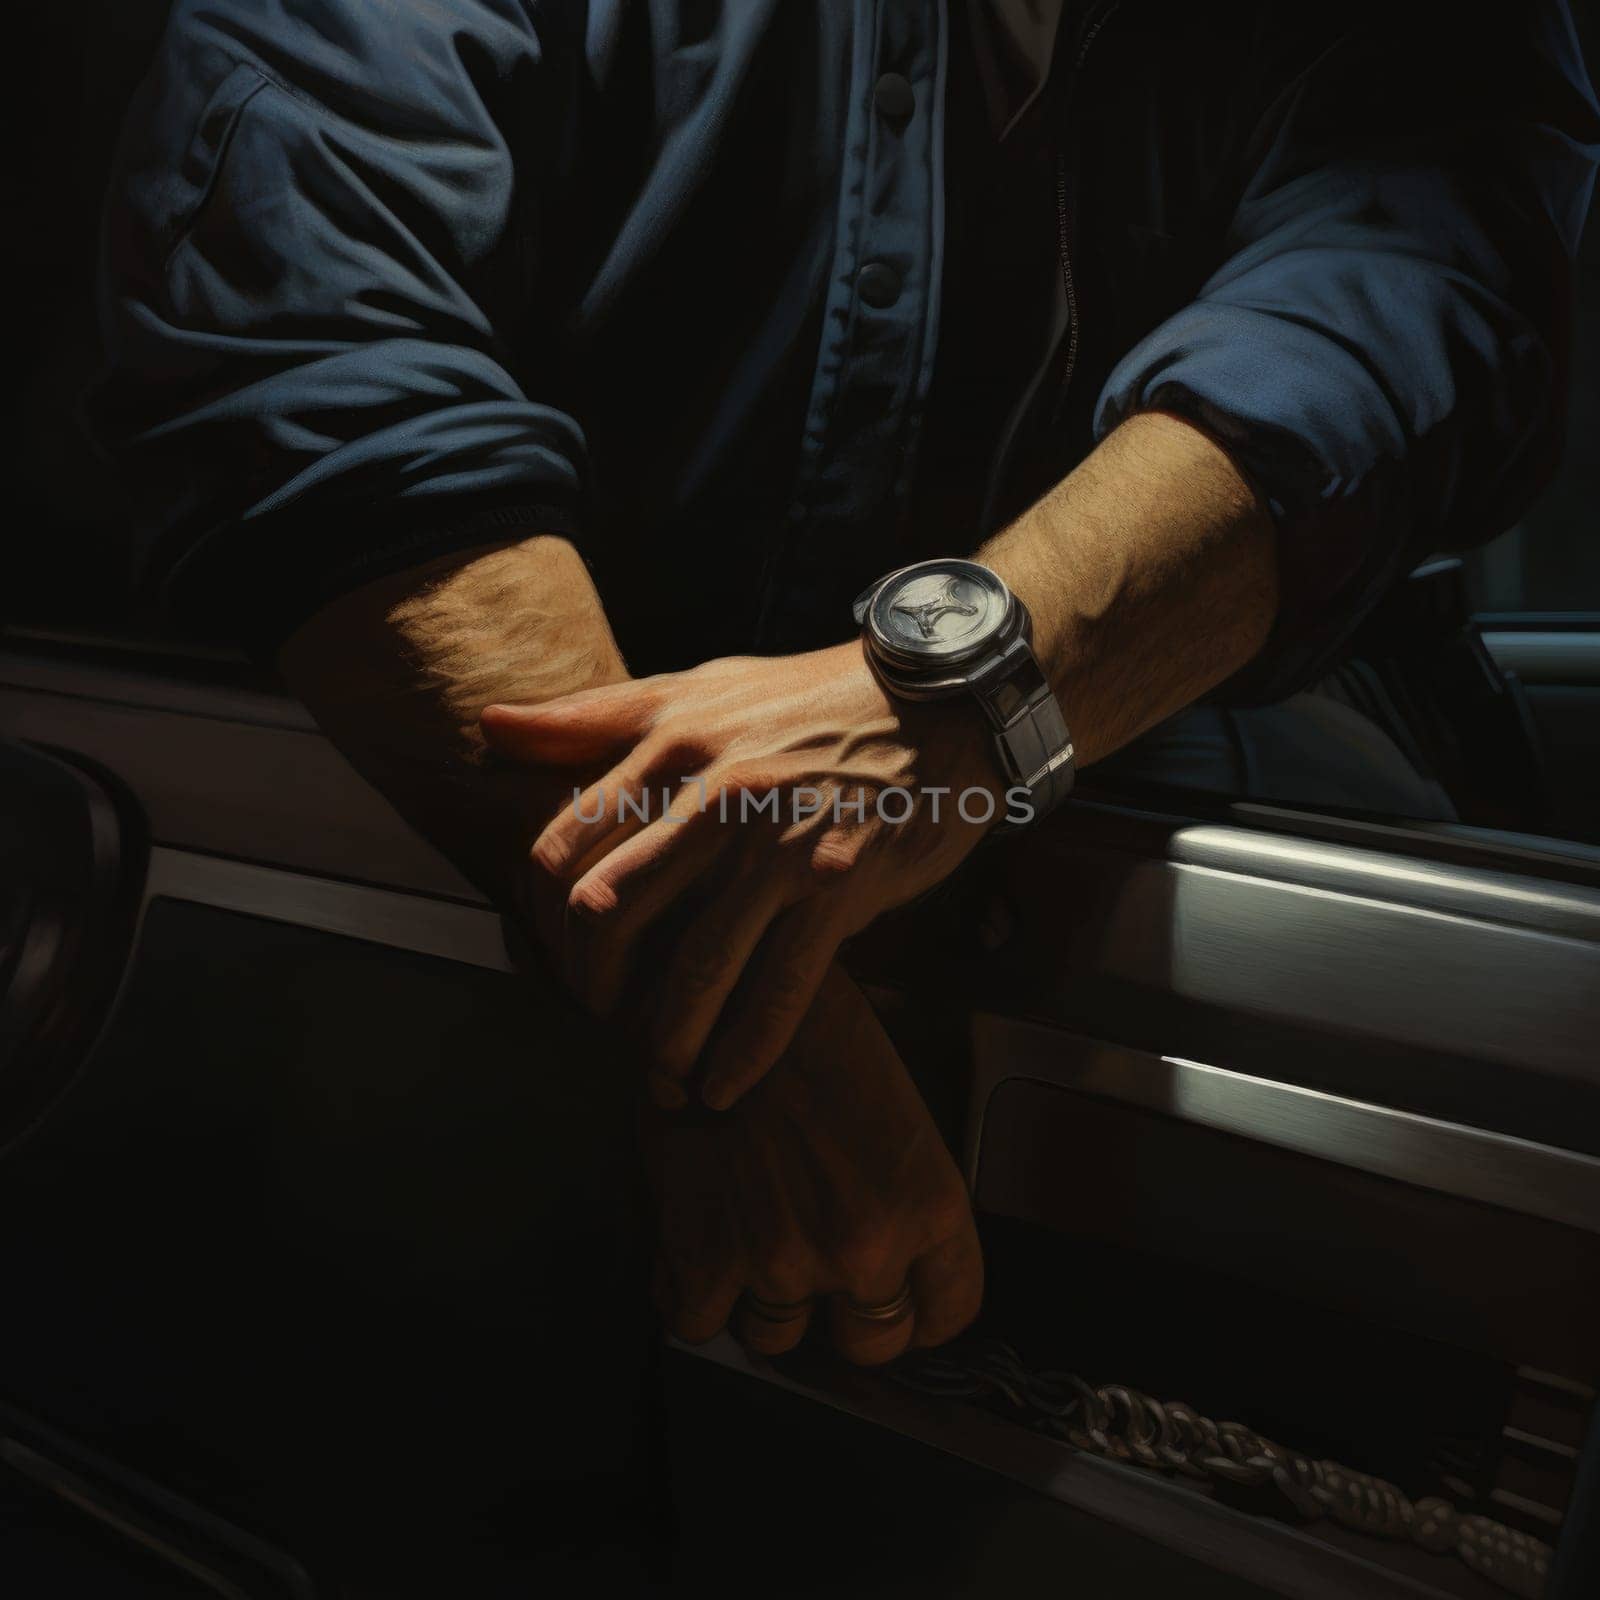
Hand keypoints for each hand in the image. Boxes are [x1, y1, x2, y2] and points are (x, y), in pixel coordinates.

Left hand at [480, 641, 1003, 1105]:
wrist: (937, 699)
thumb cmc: (808, 699)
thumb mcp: (697, 689)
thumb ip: (592, 718)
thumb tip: (488, 726)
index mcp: (670, 745)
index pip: (566, 846)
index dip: (544, 916)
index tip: (558, 955)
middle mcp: (714, 796)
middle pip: (611, 913)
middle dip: (593, 985)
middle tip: (601, 1021)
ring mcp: (778, 845)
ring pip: (694, 964)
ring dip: (668, 1036)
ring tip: (660, 1073)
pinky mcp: (838, 886)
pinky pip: (780, 986)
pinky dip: (747, 1048)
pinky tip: (726, 1084)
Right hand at [643, 966, 982, 1364]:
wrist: (727, 990)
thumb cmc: (817, 1031)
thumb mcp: (896, 1107)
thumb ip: (900, 1193)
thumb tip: (893, 1254)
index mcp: (928, 1203)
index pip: (951, 1309)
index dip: (924, 1313)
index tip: (904, 1304)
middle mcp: (865, 1247)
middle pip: (869, 1344)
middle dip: (845, 1320)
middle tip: (819, 1277)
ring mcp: (782, 1260)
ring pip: (778, 1338)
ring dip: (764, 1302)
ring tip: (749, 1244)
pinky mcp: (704, 1256)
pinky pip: (697, 1322)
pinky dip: (691, 1296)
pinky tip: (693, 1251)